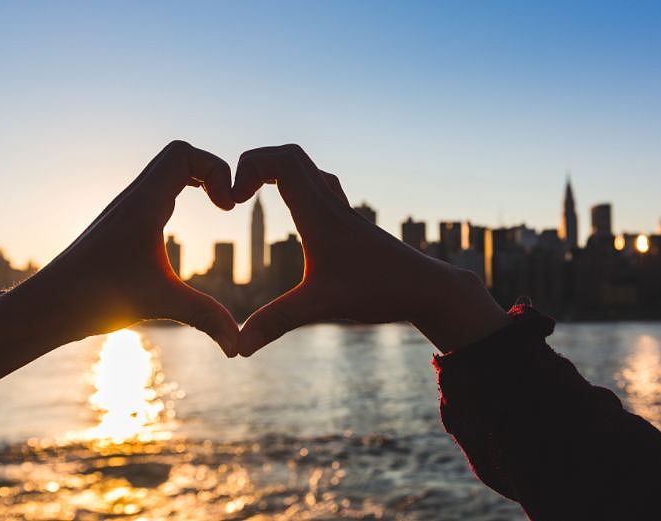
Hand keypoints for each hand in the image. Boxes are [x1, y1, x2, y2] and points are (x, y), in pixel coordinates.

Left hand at [0, 141, 238, 378]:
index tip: (228, 207)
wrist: (48, 305)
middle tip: (228, 204)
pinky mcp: (124, 224)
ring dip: (197, 180)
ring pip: (166, 172)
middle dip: (212, 171)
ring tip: (218, 207)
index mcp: (145, 204)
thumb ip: (207, 318)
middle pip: (179, 156)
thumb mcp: (161, 303)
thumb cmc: (96, 298)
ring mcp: (128, 209)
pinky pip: (157, 190)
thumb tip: (239, 346)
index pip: (183, 154)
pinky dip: (181, 194)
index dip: (216, 170)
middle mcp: (135, 199)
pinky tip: (187, 226)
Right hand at [232, 144, 508, 354]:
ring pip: (309, 170)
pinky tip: (294, 215)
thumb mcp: (323, 306)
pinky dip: (299, 187)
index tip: (232, 200)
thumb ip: (277, 323)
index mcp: (320, 215)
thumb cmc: (381, 291)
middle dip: (256, 164)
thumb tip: (238, 348)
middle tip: (236, 195)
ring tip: (255, 197)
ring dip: (278, 173)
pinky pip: (322, 188)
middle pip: (292, 156)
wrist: (429, 288)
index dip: (248, 166)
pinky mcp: (352, 224)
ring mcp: (344, 212)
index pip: (282, 161)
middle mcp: (332, 205)